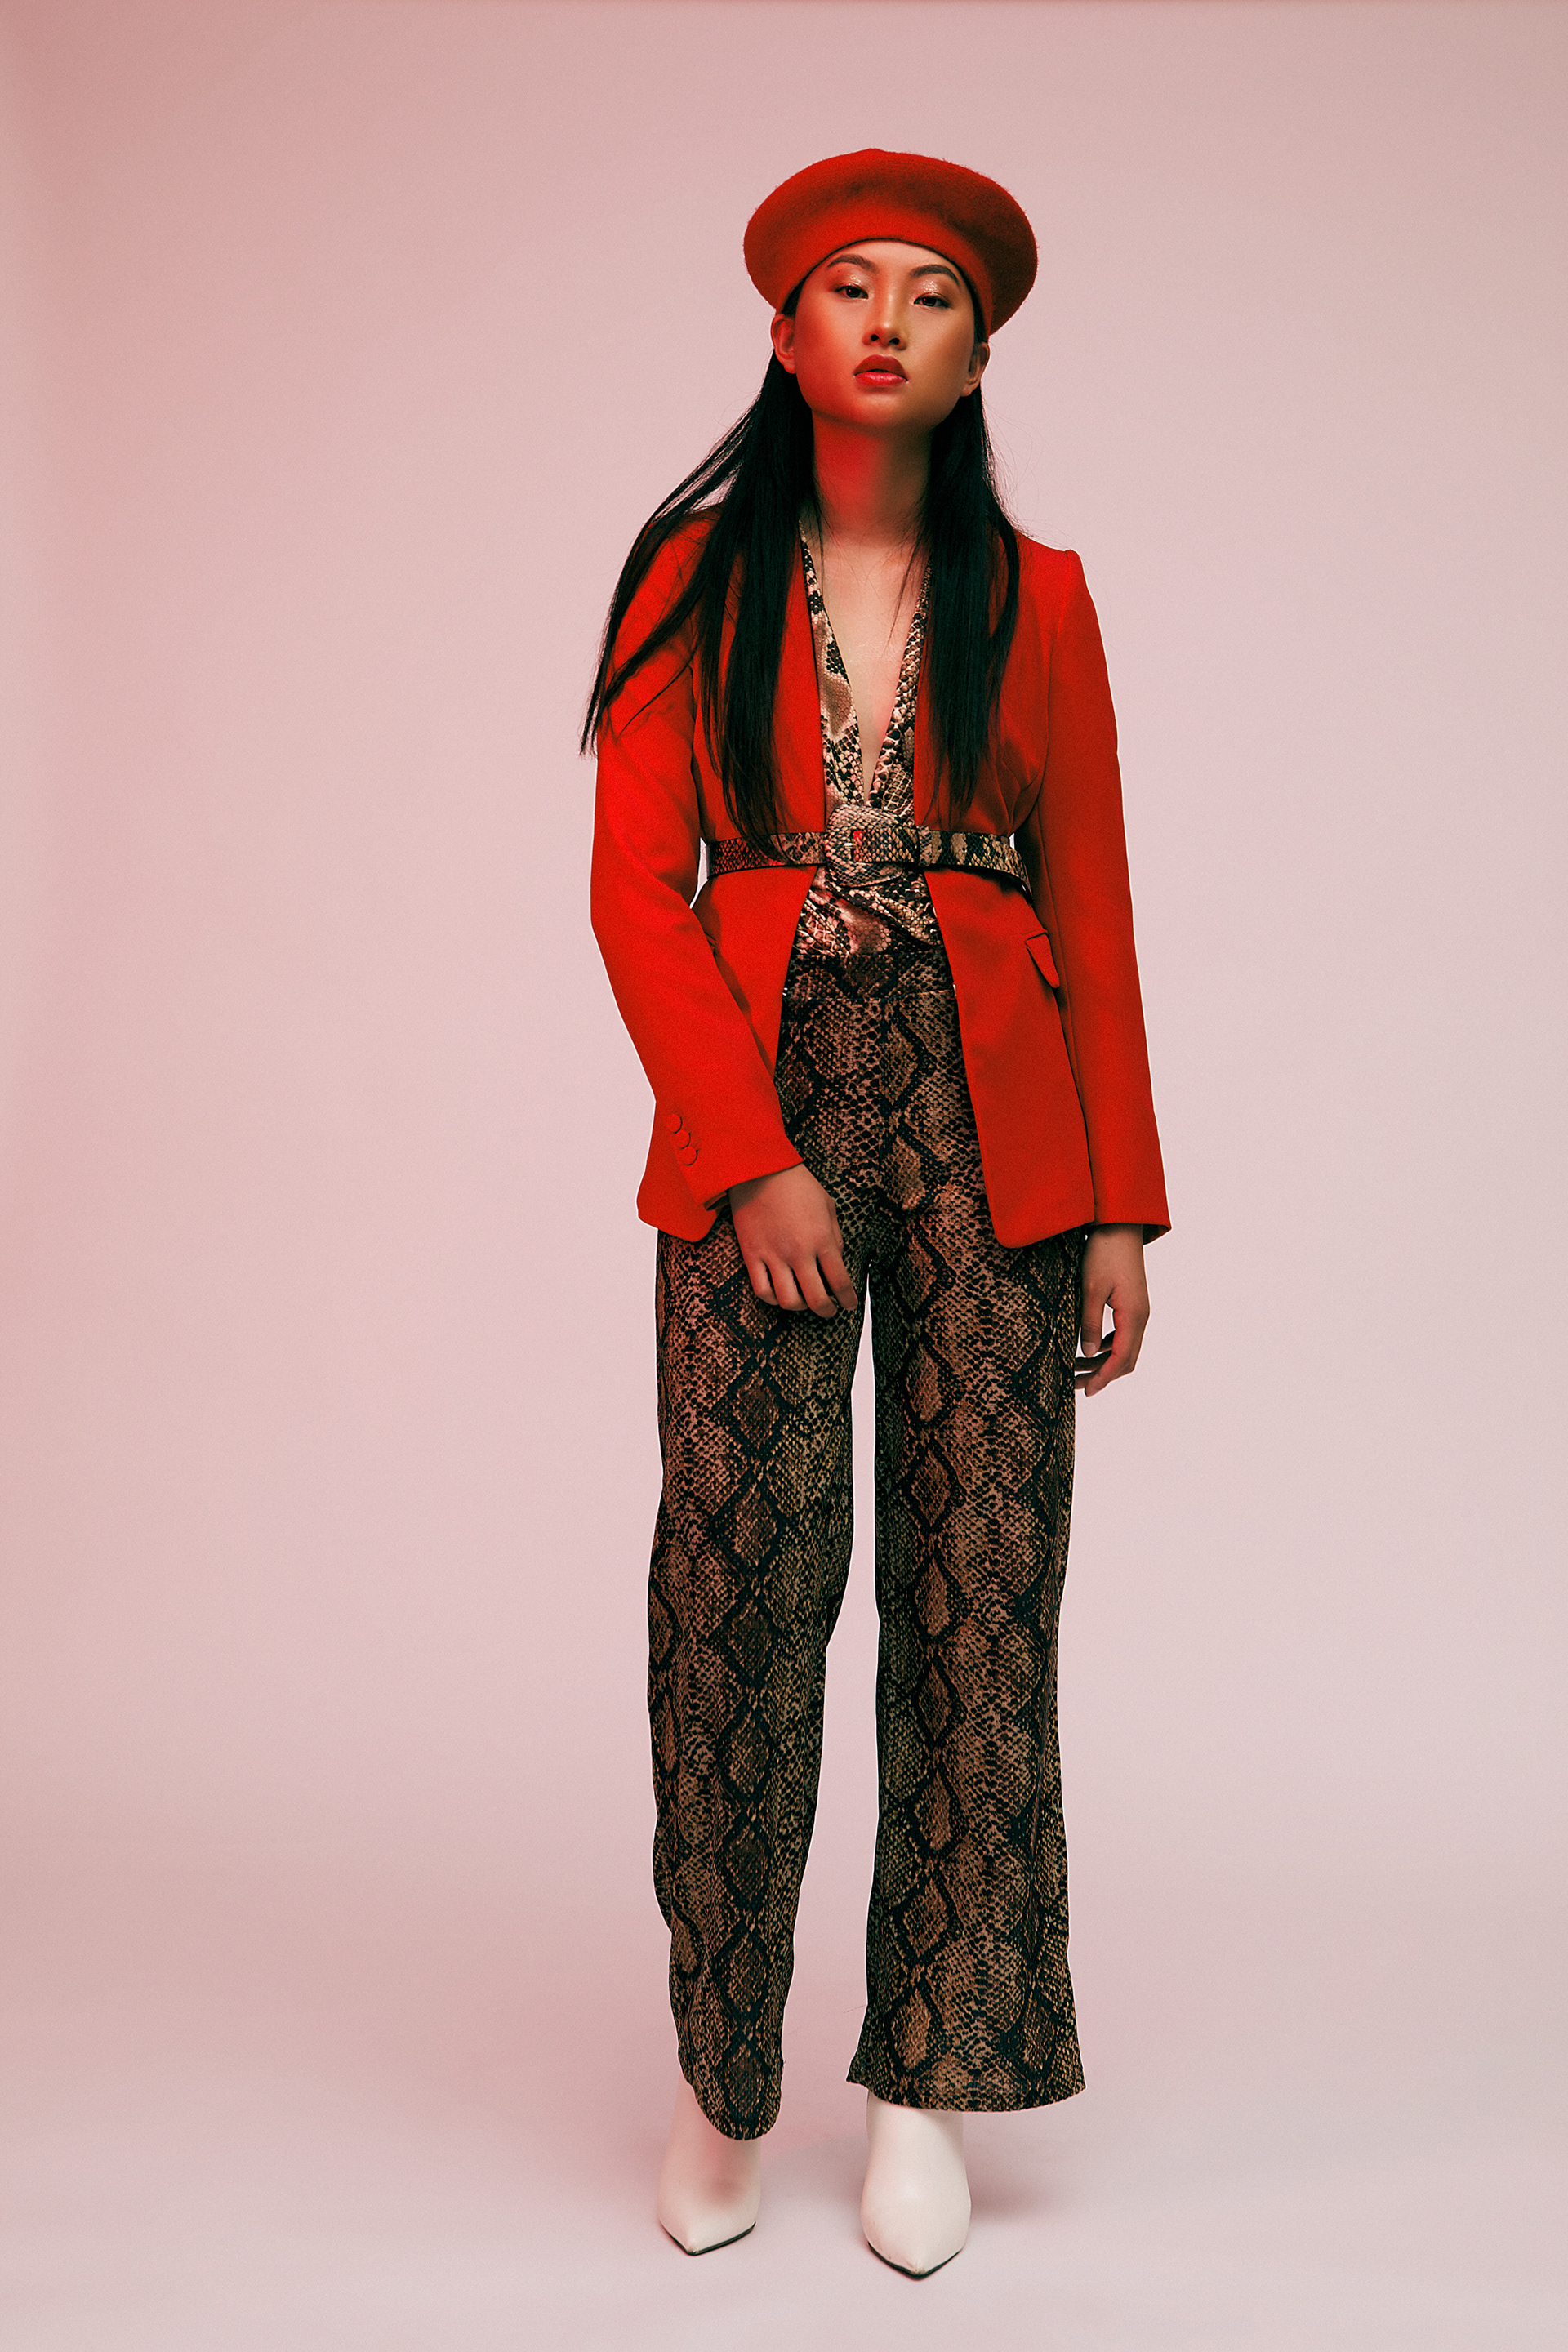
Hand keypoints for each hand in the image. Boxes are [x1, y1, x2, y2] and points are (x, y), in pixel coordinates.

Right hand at [730, 1163, 857, 1317]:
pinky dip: (772, 1299)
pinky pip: (762, 1290)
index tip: (849, 1304)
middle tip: (830, 1310)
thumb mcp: (828, 1206)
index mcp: (822, 1240)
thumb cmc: (797, 1184)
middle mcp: (799, 1253)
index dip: (848, 1299)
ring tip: (804, 1301)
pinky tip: (779, 1294)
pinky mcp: (752, 1255)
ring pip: (788, 1301)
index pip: (840, 1282)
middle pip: (816, 1299)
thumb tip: (837, 1260)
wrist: (760, 1170)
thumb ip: (835, 1236)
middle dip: (827, 1311)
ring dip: (800, 1307)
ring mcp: (774, 1256)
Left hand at [1076, 1224, 1148, 1396]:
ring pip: (1124, 1348)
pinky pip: (1122, 1334)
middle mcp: (1140, 1317)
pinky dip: (1106, 1347)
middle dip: (1103, 1375)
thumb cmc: (1104, 1254)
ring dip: (1103, 1362)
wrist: (1119, 1226)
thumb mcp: (1090, 1290)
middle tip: (1077, 1385)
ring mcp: (1138, 1311)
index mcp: (1133, 1316)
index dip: (1103, 1378)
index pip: (1120, 1359)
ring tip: (1077, 1368)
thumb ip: (1089, 1323)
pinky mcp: (1132, 1304)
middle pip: (1126, 1359)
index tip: (1086, 1391)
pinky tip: (1088, 1347)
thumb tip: (1086, 1354)